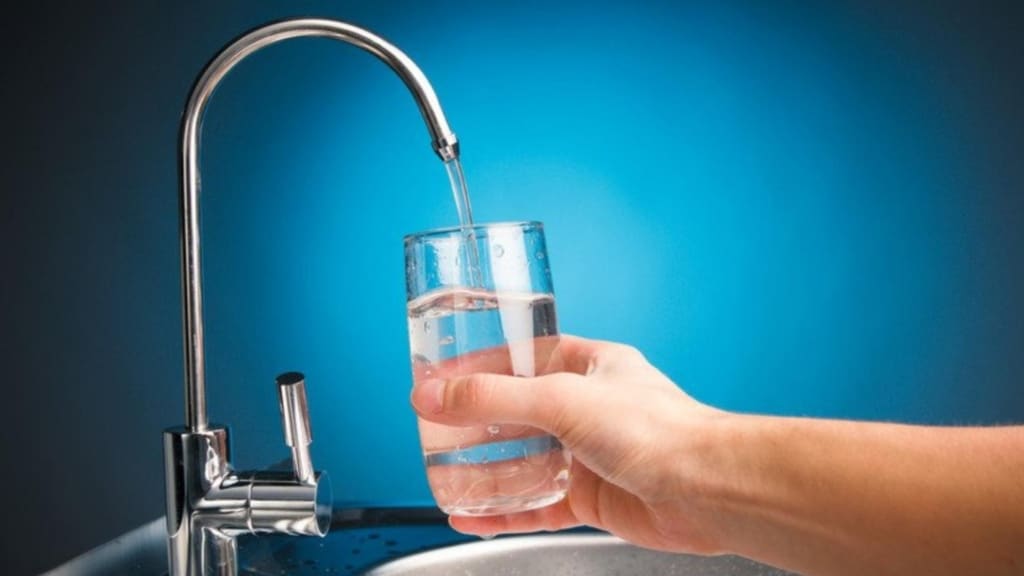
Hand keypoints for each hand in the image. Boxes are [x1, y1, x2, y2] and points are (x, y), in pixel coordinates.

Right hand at [410, 335, 725, 553]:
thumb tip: (436, 394)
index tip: (440, 378)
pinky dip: (505, 512)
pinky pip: (537, 505)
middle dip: (475, 425)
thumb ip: (494, 397)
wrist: (707, 490)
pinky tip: (474, 517)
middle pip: (517, 414)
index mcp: (589, 367)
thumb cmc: (660, 431)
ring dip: (484, 473)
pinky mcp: (591, 499)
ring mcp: (589, 455)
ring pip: (524, 463)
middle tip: (434, 432)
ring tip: (444, 478)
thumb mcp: (562, 400)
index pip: (522, 357)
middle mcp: (588, 408)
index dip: (479, 366)